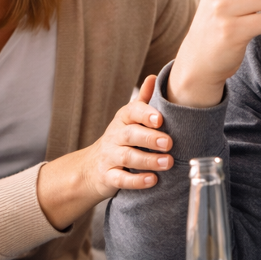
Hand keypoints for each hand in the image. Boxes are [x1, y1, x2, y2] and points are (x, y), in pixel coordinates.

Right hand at [36, 75, 171, 229]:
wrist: (92, 168)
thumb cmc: (120, 140)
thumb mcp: (129, 120)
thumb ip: (143, 101)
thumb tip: (154, 78)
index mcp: (122, 120)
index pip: (131, 112)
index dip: (145, 114)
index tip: (160, 119)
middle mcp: (114, 137)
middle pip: (130, 135)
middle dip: (150, 138)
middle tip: (169, 143)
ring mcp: (110, 157)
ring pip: (127, 157)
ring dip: (148, 160)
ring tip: (167, 163)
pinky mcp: (108, 177)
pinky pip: (120, 179)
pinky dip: (136, 181)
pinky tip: (152, 181)